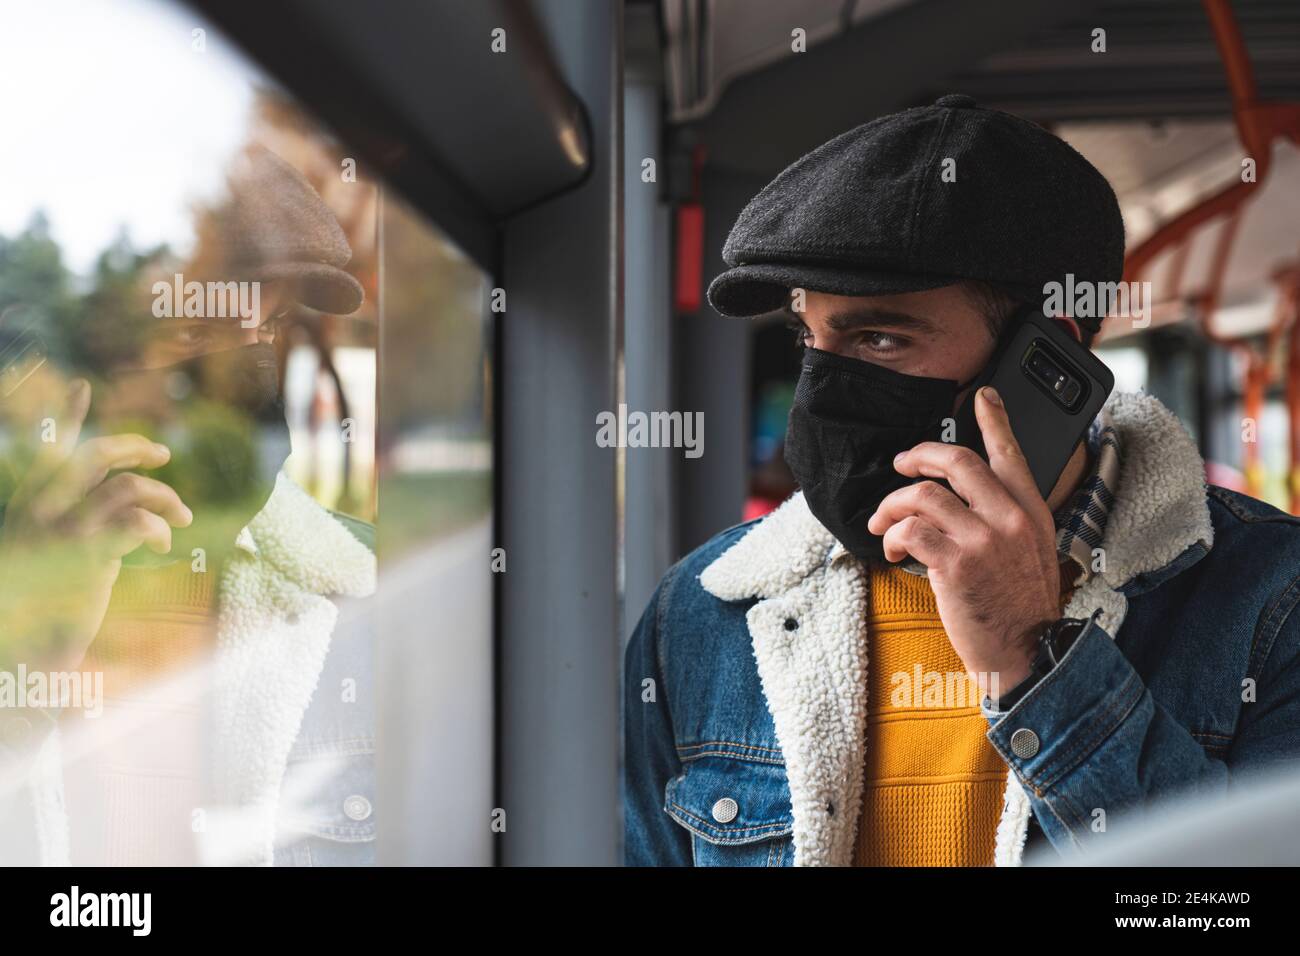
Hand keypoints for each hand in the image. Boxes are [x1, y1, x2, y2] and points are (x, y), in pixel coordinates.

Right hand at [0, 378, 192, 675]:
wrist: (29, 648)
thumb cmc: (49, 607)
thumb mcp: (63, 556)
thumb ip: (87, 526)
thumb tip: (131, 509)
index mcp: (31, 506)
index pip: (50, 450)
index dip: (68, 416)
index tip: (82, 385)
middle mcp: (43, 512)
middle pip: (96, 456)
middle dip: (135, 448)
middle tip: (165, 455)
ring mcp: (64, 531)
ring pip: (128, 488)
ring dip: (165, 498)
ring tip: (182, 517)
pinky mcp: (89, 555)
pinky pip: (138, 523)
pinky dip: (160, 529)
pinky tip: (164, 545)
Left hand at [867, 386, 1060, 697]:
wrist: (1028, 653)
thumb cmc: (1021, 605)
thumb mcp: (1031, 552)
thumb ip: (1006, 518)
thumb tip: (964, 496)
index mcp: (1031, 512)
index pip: (1012, 453)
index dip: (995, 420)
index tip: (983, 396)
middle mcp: (1010, 518)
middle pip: (956, 461)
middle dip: (917, 457)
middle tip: (900, 466)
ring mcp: (984, 540)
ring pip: (923, 495)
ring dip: (892, 507)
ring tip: (885, 525)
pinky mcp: (956, 564)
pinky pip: (910, 530)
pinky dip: (893, 537)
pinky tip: (895, 552)